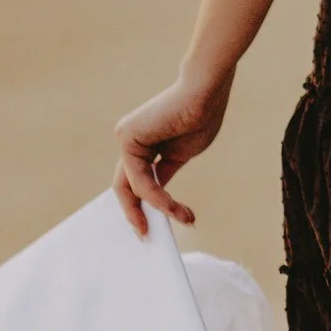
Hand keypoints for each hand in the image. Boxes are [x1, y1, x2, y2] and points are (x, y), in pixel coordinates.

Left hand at [113, 69, 231, 232]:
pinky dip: (155, 196)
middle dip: (136, 214)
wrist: (205, 93)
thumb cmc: (201, 118)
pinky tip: (171, 206)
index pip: (136, 181)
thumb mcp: (181, 155)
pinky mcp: (127, 138)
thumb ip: (165, 173)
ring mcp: (125, 138)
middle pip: (126, 186)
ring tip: (182, 218)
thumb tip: (157, 198)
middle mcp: (129, 140)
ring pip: (134, 186)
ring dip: (157, 207)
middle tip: (146, 237)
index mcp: (142, 144)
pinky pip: (139, 179)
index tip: (152, 229)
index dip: (142, 206)